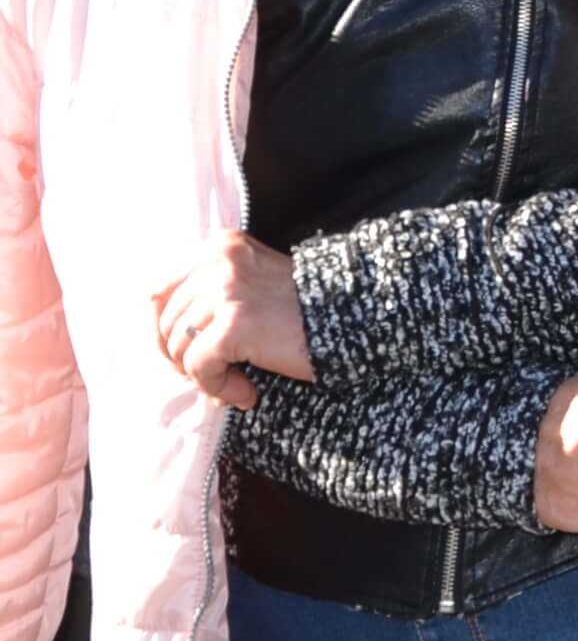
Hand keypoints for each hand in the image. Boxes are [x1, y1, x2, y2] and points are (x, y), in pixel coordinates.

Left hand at [152, 234, 312, 409]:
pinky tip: (247, 393)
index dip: (165, 332)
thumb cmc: (306, 310)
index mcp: (220, 248)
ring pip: (181, 348)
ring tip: (240, 385)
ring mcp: (226, 291)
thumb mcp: (252, 284)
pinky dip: (220, 387)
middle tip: (218, 376)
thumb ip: (210, 297)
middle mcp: (218, 263)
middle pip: (166, 324)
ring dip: (207, 377)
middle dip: (185, 359)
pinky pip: (201, 367)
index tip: (187, 355)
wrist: (354, 317)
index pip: (159, 294)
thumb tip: (166, 343)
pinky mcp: (235, 323)